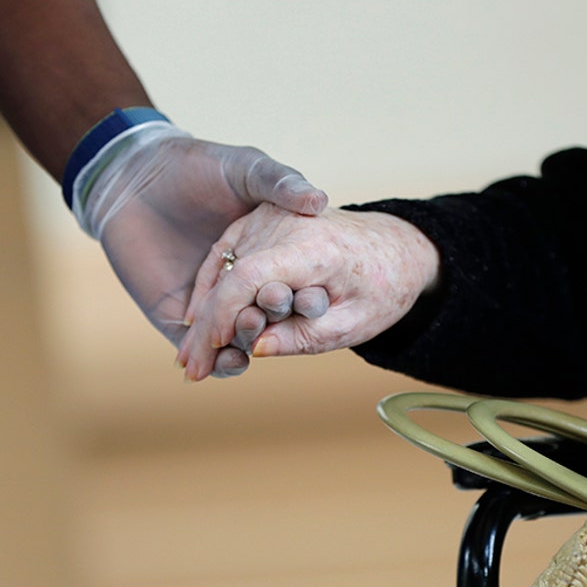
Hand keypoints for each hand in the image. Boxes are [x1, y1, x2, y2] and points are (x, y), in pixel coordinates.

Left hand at [85, 124, 328, 376]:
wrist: (136, 176)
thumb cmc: (195, 165)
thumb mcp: (247, 168)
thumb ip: (281, 183)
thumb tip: (319, 200)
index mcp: (266, 254)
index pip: (293, 287)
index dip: (307, 299)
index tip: (317, 304)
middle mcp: (242, 282)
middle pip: (267, 317)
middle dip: (275, 329)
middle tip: (278, 327)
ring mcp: (210, 301)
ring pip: (237, 340)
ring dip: (249, 350)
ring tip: (254, 349)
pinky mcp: (177, 315)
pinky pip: (203, 349)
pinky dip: (221, 363)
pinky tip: (232, 362)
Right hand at [176, 204, 440, 380]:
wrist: (395, 247)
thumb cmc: (382, 288)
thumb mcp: (355, 323)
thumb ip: (306, 337)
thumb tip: (254, 350)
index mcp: (315, 246)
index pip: (251, 276)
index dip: (225, 314)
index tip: (212, 349)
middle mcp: (287, 223)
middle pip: (230, 275)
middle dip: (206, 326)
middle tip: (192, 371)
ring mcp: (271, 216)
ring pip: (222, 268)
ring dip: (203, 312)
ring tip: (191, 359)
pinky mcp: (261, 217)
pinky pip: (226, 253)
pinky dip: (210, 286)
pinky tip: (196, 322)